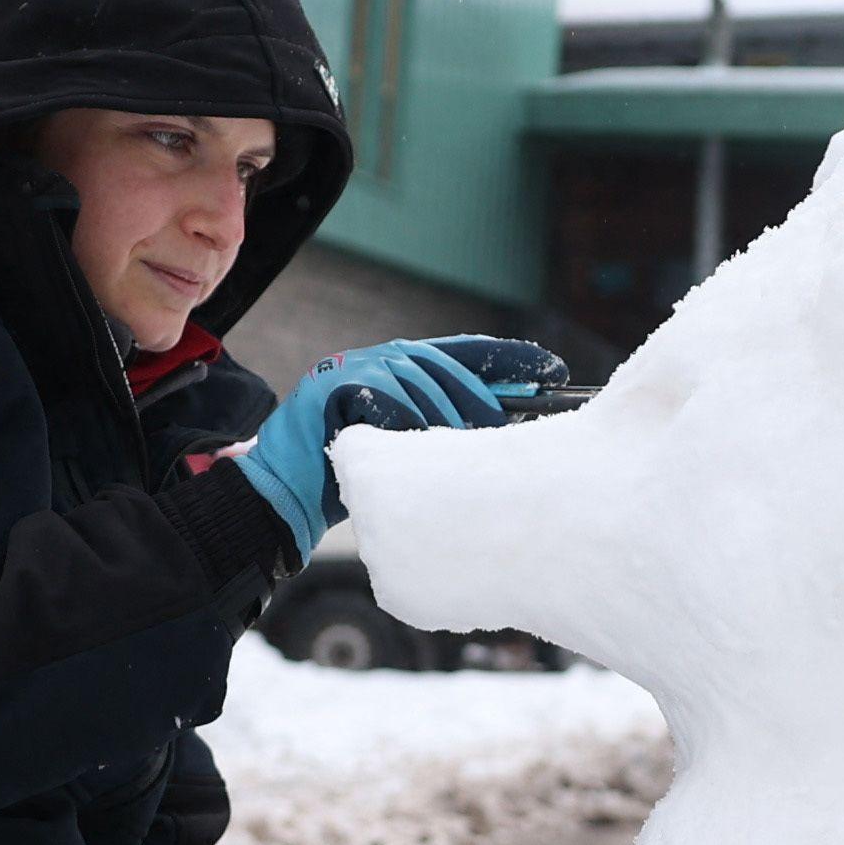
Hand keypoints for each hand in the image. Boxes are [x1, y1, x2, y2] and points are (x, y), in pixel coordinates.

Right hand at [226, 340, 549, 547]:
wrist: (290, 493)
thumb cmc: (358, 477)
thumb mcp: (413, 449)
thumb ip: (448, 429)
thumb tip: (512, 431)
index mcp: (404, 364)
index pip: (467, 351)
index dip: (511, 358)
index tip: (553, 370)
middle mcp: (380, 357)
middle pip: (444, 366)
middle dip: (480, 398)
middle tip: (503, 434)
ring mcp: (353, 367)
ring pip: (416, 382)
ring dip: (444, 416)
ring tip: (463, 451)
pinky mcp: (330, 387)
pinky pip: (381, 398)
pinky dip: (401, 422)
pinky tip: (413, 447)